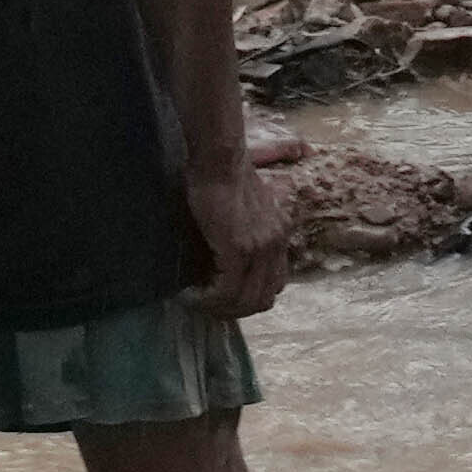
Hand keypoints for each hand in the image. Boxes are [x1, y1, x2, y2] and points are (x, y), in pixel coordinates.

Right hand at [181, 141, 303, 323]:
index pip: (275, 284)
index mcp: (280, 235)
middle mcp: (277, 245)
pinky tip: (190, 294)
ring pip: (245, 300)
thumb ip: (247, 230)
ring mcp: (261, 248)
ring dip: (218, 308)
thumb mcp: (246, 207)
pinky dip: (207, 299)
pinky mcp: (239, 249)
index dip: (249, 298)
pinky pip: (227, 290)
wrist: (219, 161)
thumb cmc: (224, 176)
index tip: (223, 298)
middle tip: (206, 306)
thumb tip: (226, 252)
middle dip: (233, 310)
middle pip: (262, 299)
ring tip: (195, 302)